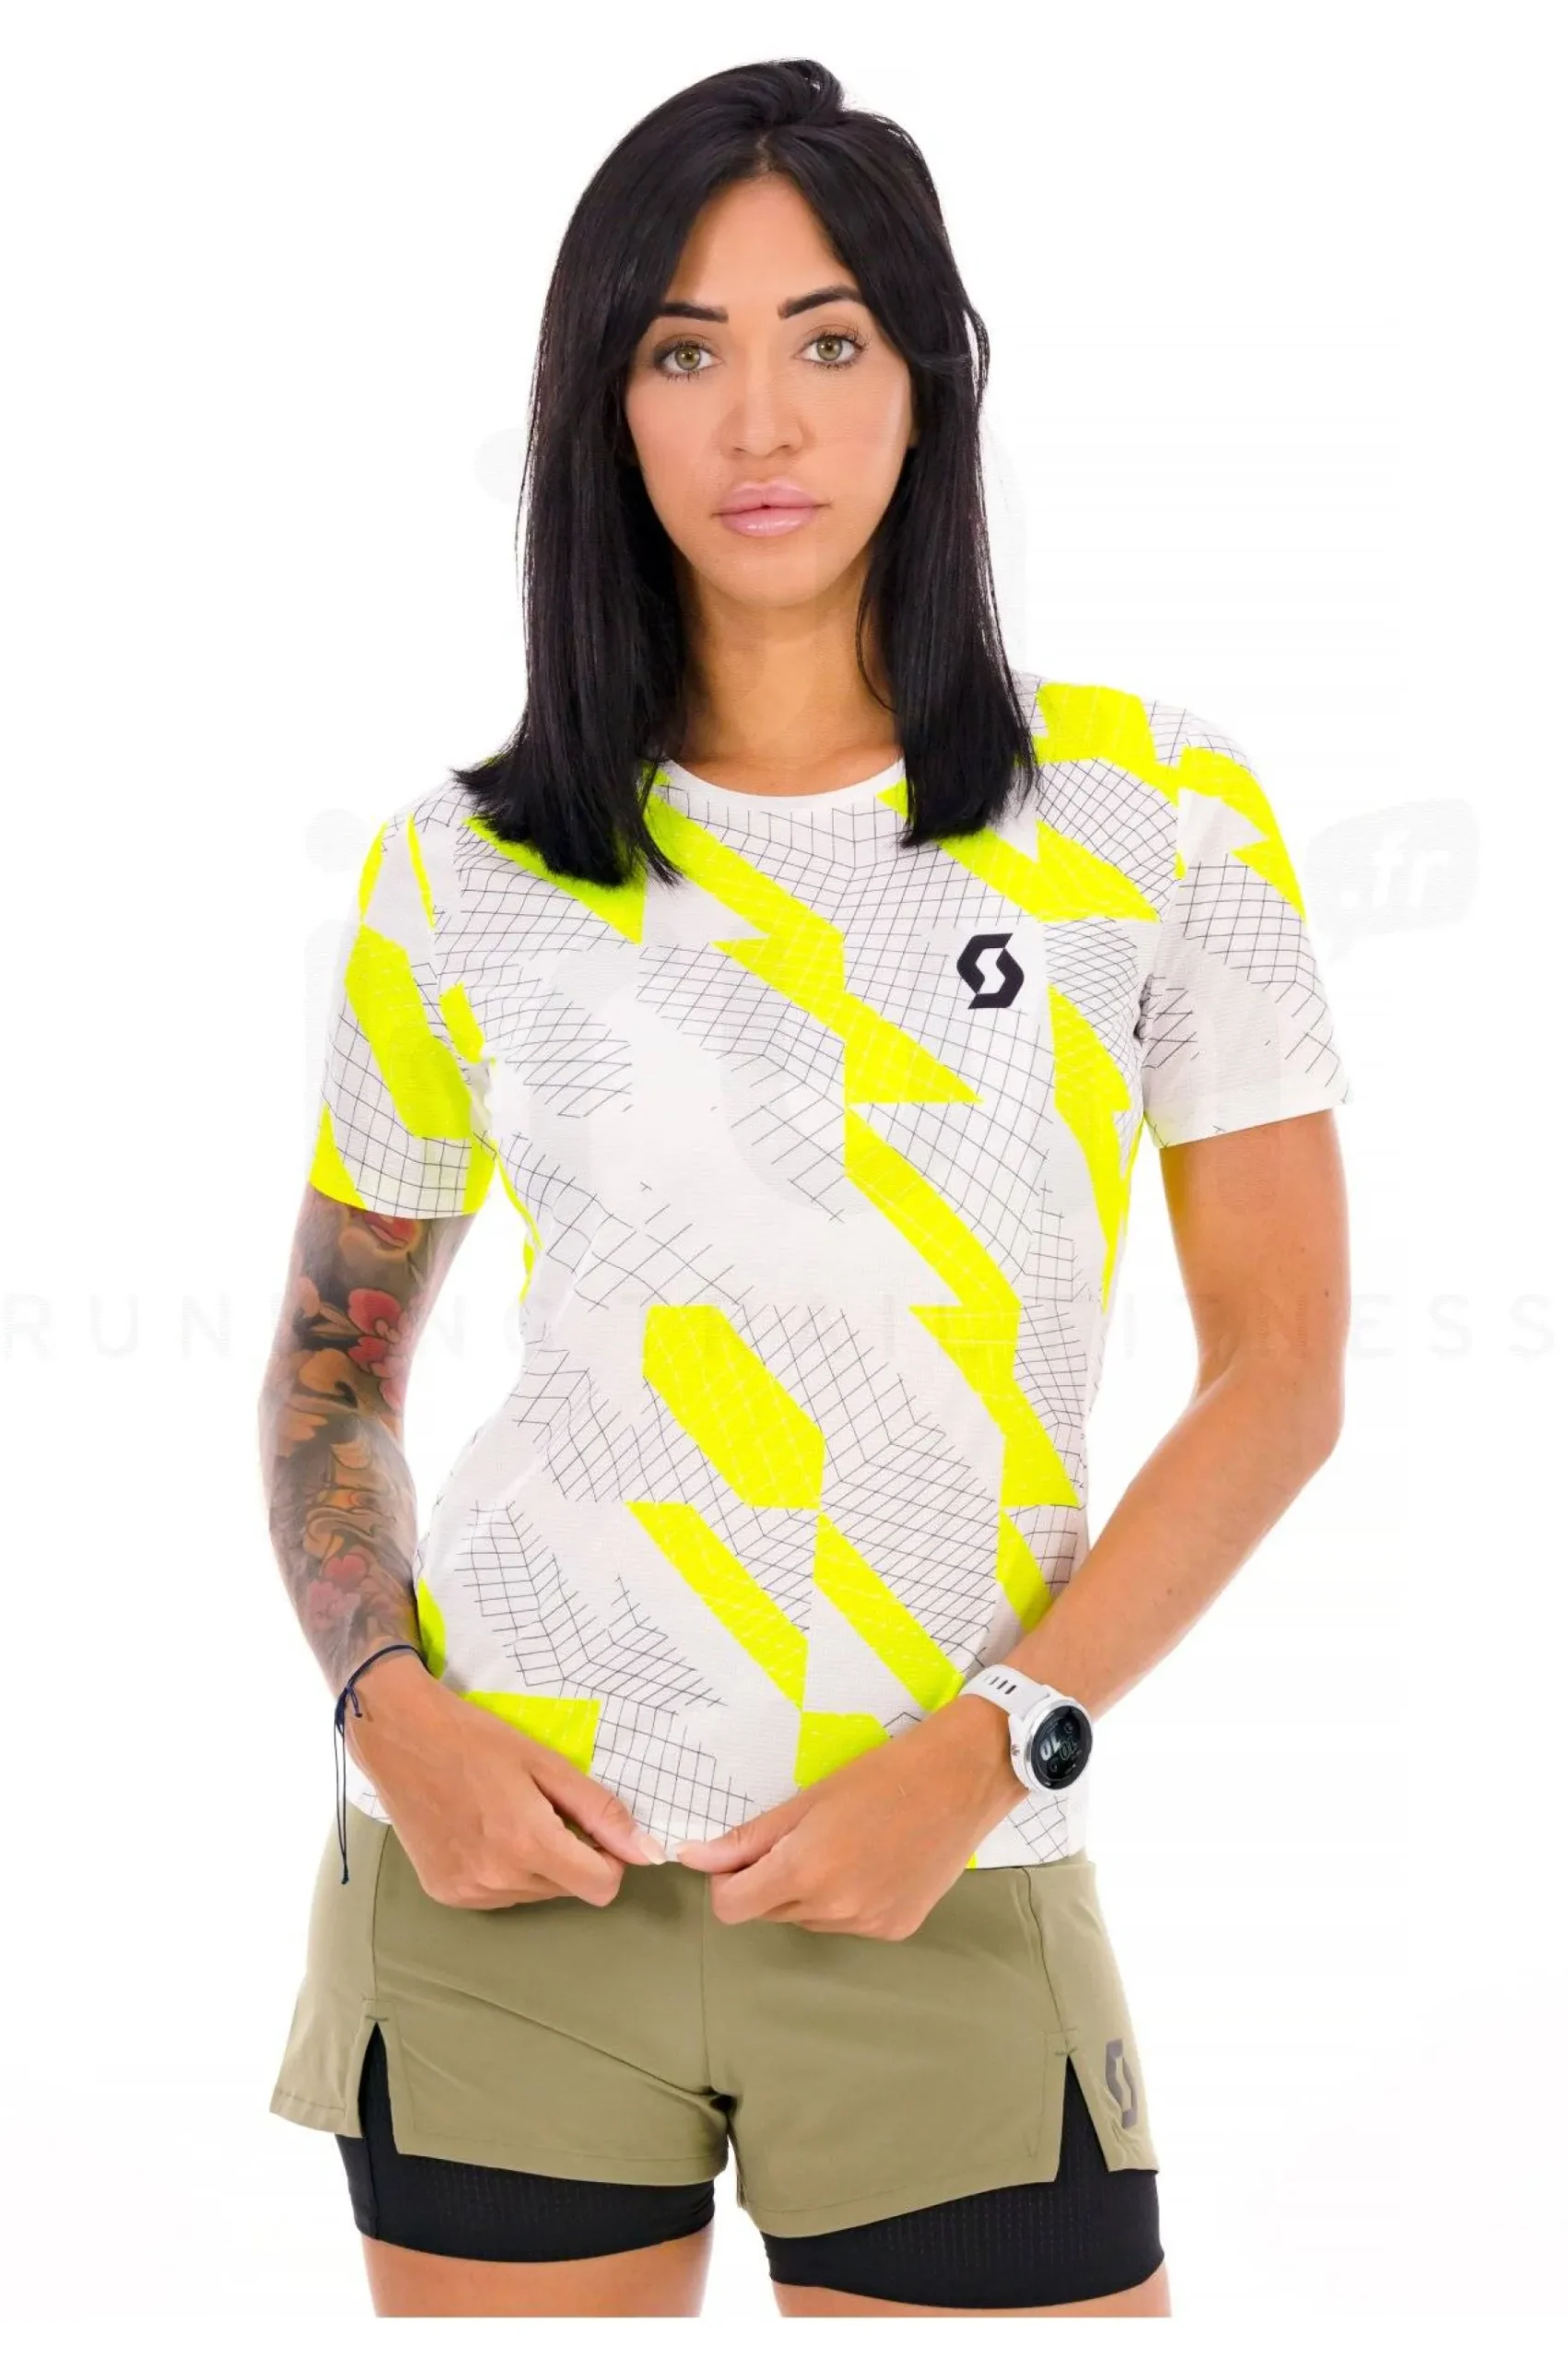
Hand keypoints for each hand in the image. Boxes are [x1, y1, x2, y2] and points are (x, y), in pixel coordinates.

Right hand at [344, 1651, 664, 1908]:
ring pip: (533, 1894)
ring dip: (535, 1865)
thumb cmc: (475, 1739)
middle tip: (542, 1808)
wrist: (400, 1737)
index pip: (601, 1888)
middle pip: (567, 1889)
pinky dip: (502, 1870)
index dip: (609, 1859)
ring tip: (507, 1816)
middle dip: (570, 1856)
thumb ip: (599, 1810)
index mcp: (528, 1845)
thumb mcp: (544, 1763)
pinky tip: (481, 1831)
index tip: (593, 1829)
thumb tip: (646, 1850)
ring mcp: (467, 1893)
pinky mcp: (444, 1895)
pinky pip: (497, 1895)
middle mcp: (498, 1880)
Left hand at [675, 1695, 1026, 1938]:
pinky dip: (848, 1899)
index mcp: (806, 1872)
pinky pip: (849, 1923)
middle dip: (771, 1880)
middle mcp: (835, 1909)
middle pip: (769, 1911)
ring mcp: (869, 1924)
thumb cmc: (884, 1775)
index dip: (727, 1881)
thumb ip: (750, 1838)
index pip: (732, 1907)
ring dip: (810, 1892)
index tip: (743, 1855)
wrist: (962, 1779)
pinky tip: (874, 1861)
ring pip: (809, 1919)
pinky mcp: (897, 1929)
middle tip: (801, 1836)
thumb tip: (693, 1857)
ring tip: (846, 1843)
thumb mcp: (809, 1799)